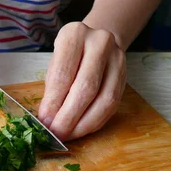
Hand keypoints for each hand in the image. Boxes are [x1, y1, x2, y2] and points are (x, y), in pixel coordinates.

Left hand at [38, 22, 126, 140]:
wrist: (98, 39)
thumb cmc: (71, 54)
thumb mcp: (56, 61)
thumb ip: (53, 87)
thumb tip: (48, 118)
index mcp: (75, 35)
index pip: (63, 74)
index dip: (54, 102)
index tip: (45, 121)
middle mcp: (100, 43)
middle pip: (86, 88)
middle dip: (69, 117)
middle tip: (56, 133)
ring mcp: (117, 59)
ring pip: (104, 100)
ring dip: (84, 123)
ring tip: (68, 135)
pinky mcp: (125, 76)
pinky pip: (112, 106)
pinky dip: (95, 122)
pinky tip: (81, 129)